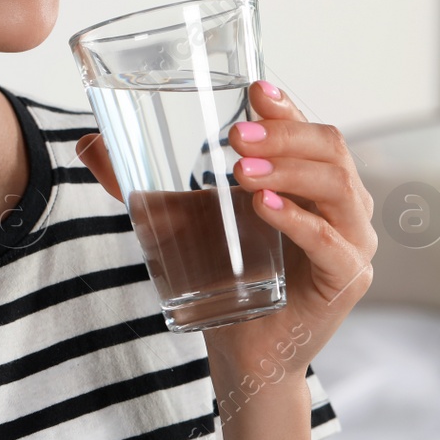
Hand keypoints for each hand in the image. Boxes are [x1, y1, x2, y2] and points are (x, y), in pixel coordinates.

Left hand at [76, 79, 376, 383]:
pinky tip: (264, 209)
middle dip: (283, 135)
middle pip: (330, 148)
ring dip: (289, 171)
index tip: (255, 90)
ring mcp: (352, 240)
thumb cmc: (225, 276)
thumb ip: (136, 181)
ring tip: (241, 171)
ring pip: (337, 186)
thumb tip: (87, 142)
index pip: (310, 129)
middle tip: (234, 136)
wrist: (243, 349)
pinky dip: (299, 222)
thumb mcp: (179, 217)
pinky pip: (332, 243)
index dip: (286, 107)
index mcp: (313, 178)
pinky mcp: (347, 279)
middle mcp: (343, 203)